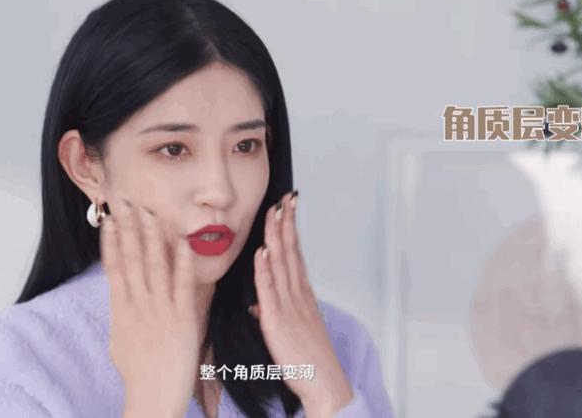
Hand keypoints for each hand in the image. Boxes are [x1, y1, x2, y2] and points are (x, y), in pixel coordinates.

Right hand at [100, 198, 199, 417]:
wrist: (153, 395)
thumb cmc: (139, 373)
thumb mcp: (121, 340)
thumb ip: (123, 315)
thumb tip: (121, 299)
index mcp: (122, 309)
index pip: (113, 266)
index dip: (111, 241)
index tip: (110, 219)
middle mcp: (138, 304)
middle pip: (131, 258)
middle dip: (128, 228)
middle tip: (126, 202)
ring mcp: (159, 309)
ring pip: (154, 264)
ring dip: (152, 236)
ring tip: (149, 212)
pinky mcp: (182, 317)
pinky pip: (183, 283)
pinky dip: (183, 261)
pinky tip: (183, 241)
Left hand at [249, 190, 353, 416]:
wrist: (324, 383)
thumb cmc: (309, 361)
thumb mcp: (289, 333)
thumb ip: (272, 314)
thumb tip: (256, 306)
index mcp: (301, 296)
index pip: (295, 254)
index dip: (290, 230)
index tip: (287, 208)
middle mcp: (297, 295)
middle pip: (291, 251)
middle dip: (286, 223)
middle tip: (285, 198)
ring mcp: (289, 306)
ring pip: (281, 263)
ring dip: (276, 236)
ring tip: (274, 212)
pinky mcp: (278, 321)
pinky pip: (270, 290)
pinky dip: (266, 269)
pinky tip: (263, 251)